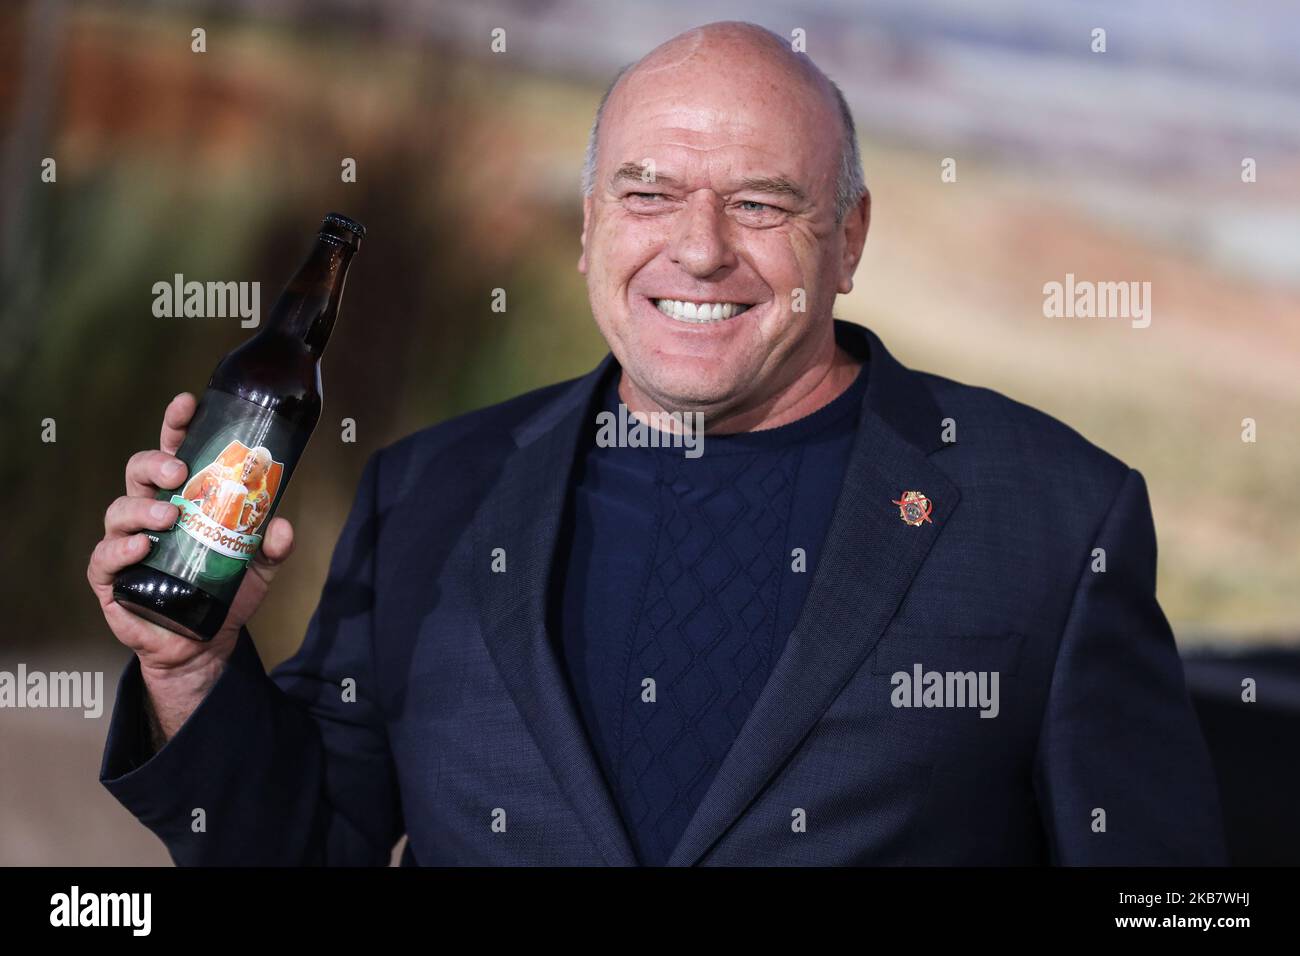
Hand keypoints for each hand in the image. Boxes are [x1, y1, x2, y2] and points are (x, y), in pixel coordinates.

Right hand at [86, 393, 295, 735]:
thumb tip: (282, 525)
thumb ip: (273, 546)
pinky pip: (105, 557)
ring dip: (142, 507)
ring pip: (119, 510)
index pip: (174, 452)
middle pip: (139, 472)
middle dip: (155, 461)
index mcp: (183, 499)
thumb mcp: (259, 567)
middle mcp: (150, 513)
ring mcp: (127, 544)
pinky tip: (142, 548)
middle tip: (179, 468)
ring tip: (169, 515)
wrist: (202, 645)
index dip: (176, 425)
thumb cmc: (223, 593)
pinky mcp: (110, 579)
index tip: (186, 403)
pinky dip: (121, 550)